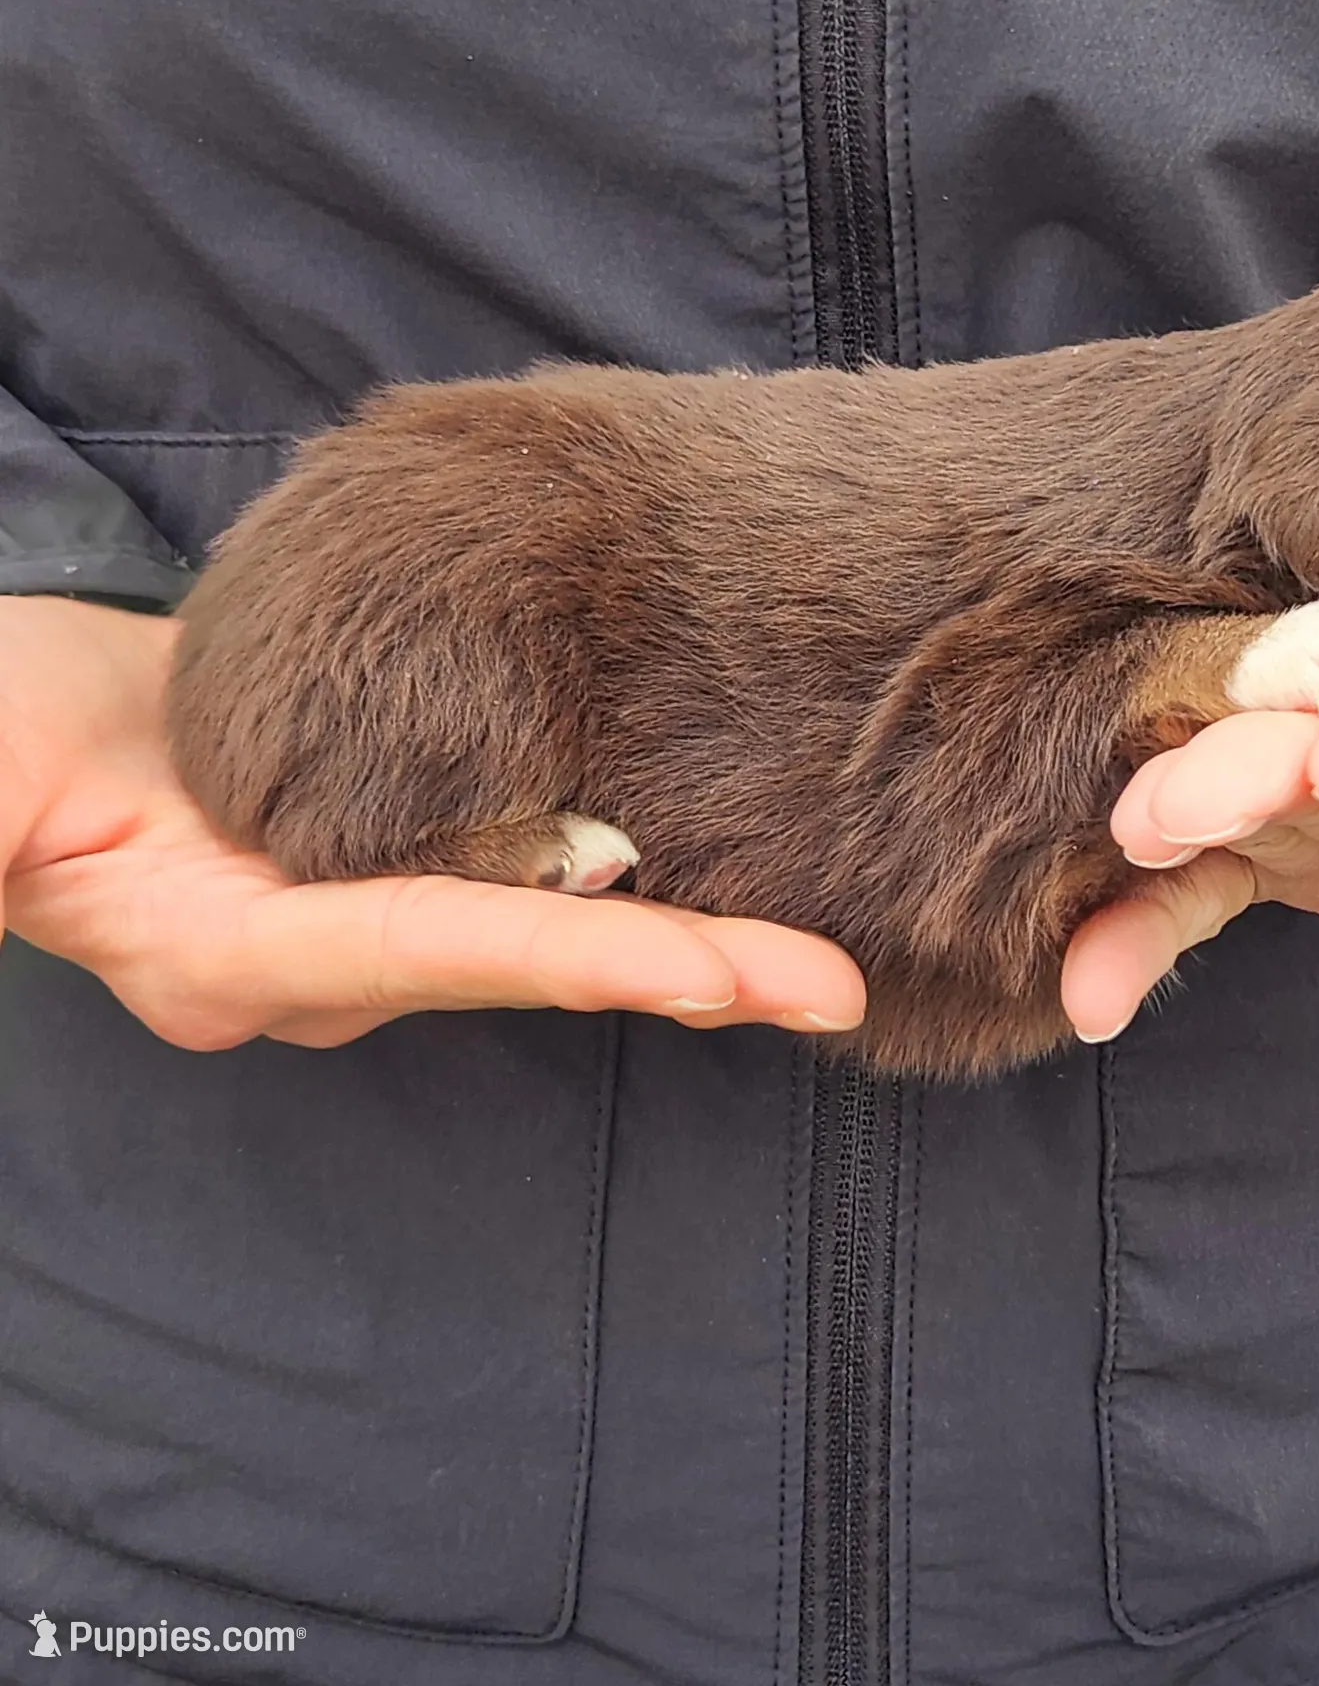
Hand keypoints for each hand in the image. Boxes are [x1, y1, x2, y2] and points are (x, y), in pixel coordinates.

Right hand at [0, 598, 865, 1048]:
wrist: (24, 730)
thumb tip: (7, 836)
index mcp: (242, 951)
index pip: (433, 946)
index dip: (571, 959)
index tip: (708, 979)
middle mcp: (332, 958)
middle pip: (533, 958)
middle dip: (684, 978)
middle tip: (834, 988)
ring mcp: (374, 919)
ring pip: (554, 927)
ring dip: (688, 939)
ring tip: (826, 953)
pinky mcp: (403, 862)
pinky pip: (533, 875)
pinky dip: (631, 883)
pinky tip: (730, 872)